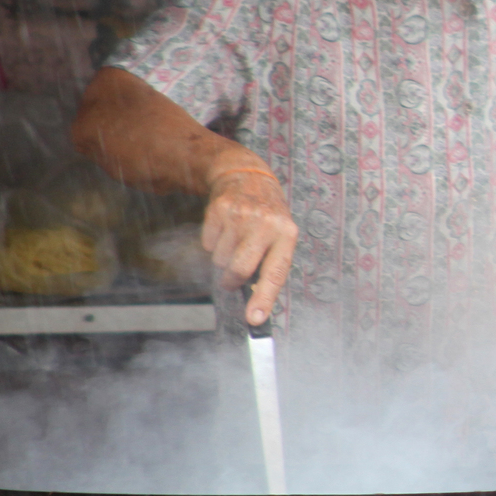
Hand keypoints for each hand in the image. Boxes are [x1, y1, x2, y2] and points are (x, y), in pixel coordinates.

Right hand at [203, 165, 297, 325]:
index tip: (254, 319)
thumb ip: (270, 265)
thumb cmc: (268, 217)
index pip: (276, 273)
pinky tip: (225, 228)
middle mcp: (266, 224)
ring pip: (220, 259)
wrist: (248, 176)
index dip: (264, 299)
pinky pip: (207, 243)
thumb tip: (255, 303)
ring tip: (235, 241)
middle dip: (231, 281)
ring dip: (223, 258)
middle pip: (240, 269)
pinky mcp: (220, 209)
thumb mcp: (281, 236)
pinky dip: (213, 242)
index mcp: (287, 235)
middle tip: (231, 281)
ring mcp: (242, 215)